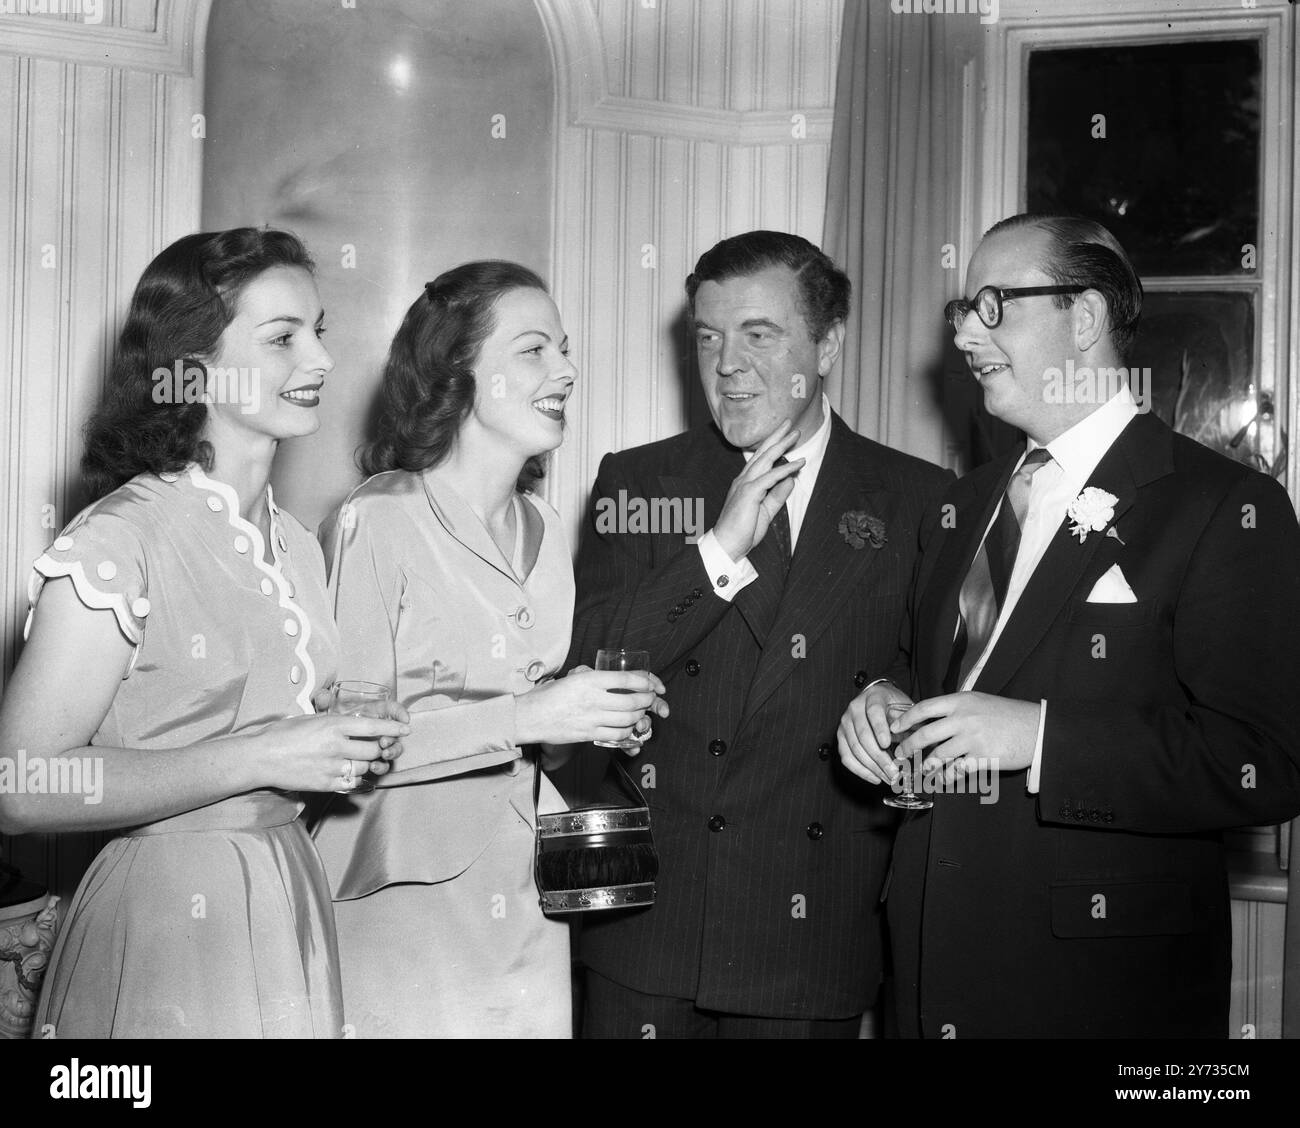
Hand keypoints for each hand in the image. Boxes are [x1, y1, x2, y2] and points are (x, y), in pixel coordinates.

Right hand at [250, 707, 410, 793]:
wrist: (260, 758)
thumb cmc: (282, 734)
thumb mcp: (311, 719)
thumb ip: (335, 722)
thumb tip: (353, 724)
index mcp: (333, 726)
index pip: (373, 728)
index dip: (392, 729)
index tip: (405, 730)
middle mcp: (336, 746)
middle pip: (373, 750)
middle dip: (378, 749)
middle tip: (378, 747)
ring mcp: (331, 767)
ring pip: (364, 768)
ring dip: (366, 764)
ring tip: (355, 759)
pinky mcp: (325, 784)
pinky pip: (351, 783)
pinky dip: (354, 778)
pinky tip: (346, 773)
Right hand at [516, 666, 668, 746]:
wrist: (529, 717)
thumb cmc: (547, 696)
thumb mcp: (570, 678)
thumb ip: (590, 676)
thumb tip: (608, 675)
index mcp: (589, 680)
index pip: (626, 679)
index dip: (644, 682)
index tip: (650, 684)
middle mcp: (593, 698)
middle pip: (632, 700)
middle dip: (647, 700)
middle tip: (650, 699)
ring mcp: (592, 718)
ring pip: (628, 718)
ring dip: (640, 716)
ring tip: (641, 713)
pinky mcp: (589, 734)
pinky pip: (616, 734)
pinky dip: (627, 731)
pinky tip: (627, 727)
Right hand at [712, 420, 804, 560]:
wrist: (727, 545)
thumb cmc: (743, 531)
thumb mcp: (766, 511)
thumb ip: (777, 495)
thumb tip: (790, 480)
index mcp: (746, 483)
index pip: (761, 460)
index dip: (773, 445)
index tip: (785, 434)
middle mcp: (743, 480)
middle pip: (762, 453)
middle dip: (777, 436)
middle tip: (790, 423)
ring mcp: (745, 485)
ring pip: (766, 459)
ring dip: (782, 445)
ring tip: (795, 434)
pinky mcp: (749, 493)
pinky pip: (771, 477)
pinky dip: (785, 469)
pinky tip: (798, 463)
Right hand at [838, 680, 910, 784]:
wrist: (877, 699)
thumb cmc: (893, 705)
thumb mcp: (905, 706)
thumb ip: (910, 722)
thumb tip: (916, 744)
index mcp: (872, 697)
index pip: (873, 711)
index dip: (879, 728)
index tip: (887, 744)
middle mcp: (855, 709)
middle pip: (863, 735)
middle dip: (880, 757)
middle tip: (894, 772)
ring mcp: (845, 723)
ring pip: (855, 749)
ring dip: (873, 767)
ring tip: (889, 778)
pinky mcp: (841, 737)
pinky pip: (846, 757)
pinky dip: (860, 771)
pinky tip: (875, 778)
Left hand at [893, 692, 1039, 782]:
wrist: (1036, 728)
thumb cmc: (1006, 715)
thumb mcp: (978, 702)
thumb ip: (955, 708)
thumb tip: (929, 718)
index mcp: (960, 702)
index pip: (924, 708)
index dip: (905, 719)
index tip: (894, 729)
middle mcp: (963, 718)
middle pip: (925, 735)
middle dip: (908, 747)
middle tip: (900, 755)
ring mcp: (972, 739)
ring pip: (937, 756)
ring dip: (925, 766)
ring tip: (920, 771)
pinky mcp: (982, 758)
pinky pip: (956, 771)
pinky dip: (946, 777)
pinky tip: (942, 780)